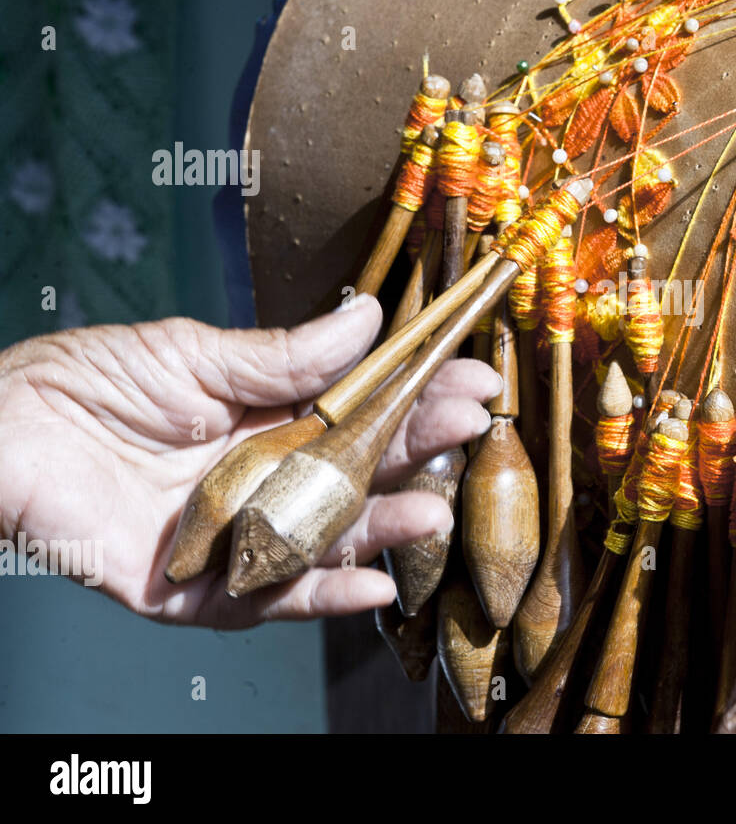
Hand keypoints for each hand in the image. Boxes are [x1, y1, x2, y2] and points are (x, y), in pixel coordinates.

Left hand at [0, 295, 500, 628]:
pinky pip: (272, 599)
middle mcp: (263, 478)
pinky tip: (377, 583)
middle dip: (416, 448)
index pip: (359, 408)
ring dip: (385, 527)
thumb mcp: (195, 354)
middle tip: (471, 425)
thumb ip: (285, 355)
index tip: (470, 374)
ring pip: (326, 539)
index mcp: (266, 417)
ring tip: (434, 509)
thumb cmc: (85, 384)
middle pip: (356, 471)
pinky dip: (324, 595)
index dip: (415, 393)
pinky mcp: (200, 590)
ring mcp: (238, 534)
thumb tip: (370, 317)